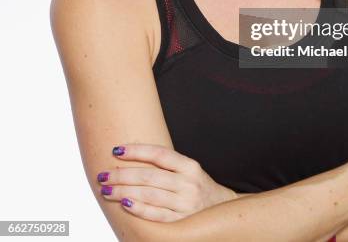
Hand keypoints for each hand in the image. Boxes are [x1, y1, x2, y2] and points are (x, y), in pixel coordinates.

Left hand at [96, 143, 236, 221]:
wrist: (220, 210)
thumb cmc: (196, 186)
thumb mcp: (188, 170)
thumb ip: (166, 165)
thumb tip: (130, 157)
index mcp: (189, 166)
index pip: (159, 154)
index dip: (137, 151)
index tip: (116, 150)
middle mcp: (188, 183)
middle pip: (149, 176)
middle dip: (122, 175)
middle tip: (103, 174)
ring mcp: (185, 204)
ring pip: (149, 195)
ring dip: (124, 192)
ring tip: (107, 189)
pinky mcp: (181, 222)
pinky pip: (156, 215)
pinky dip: (139, 210)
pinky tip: (125, 204)